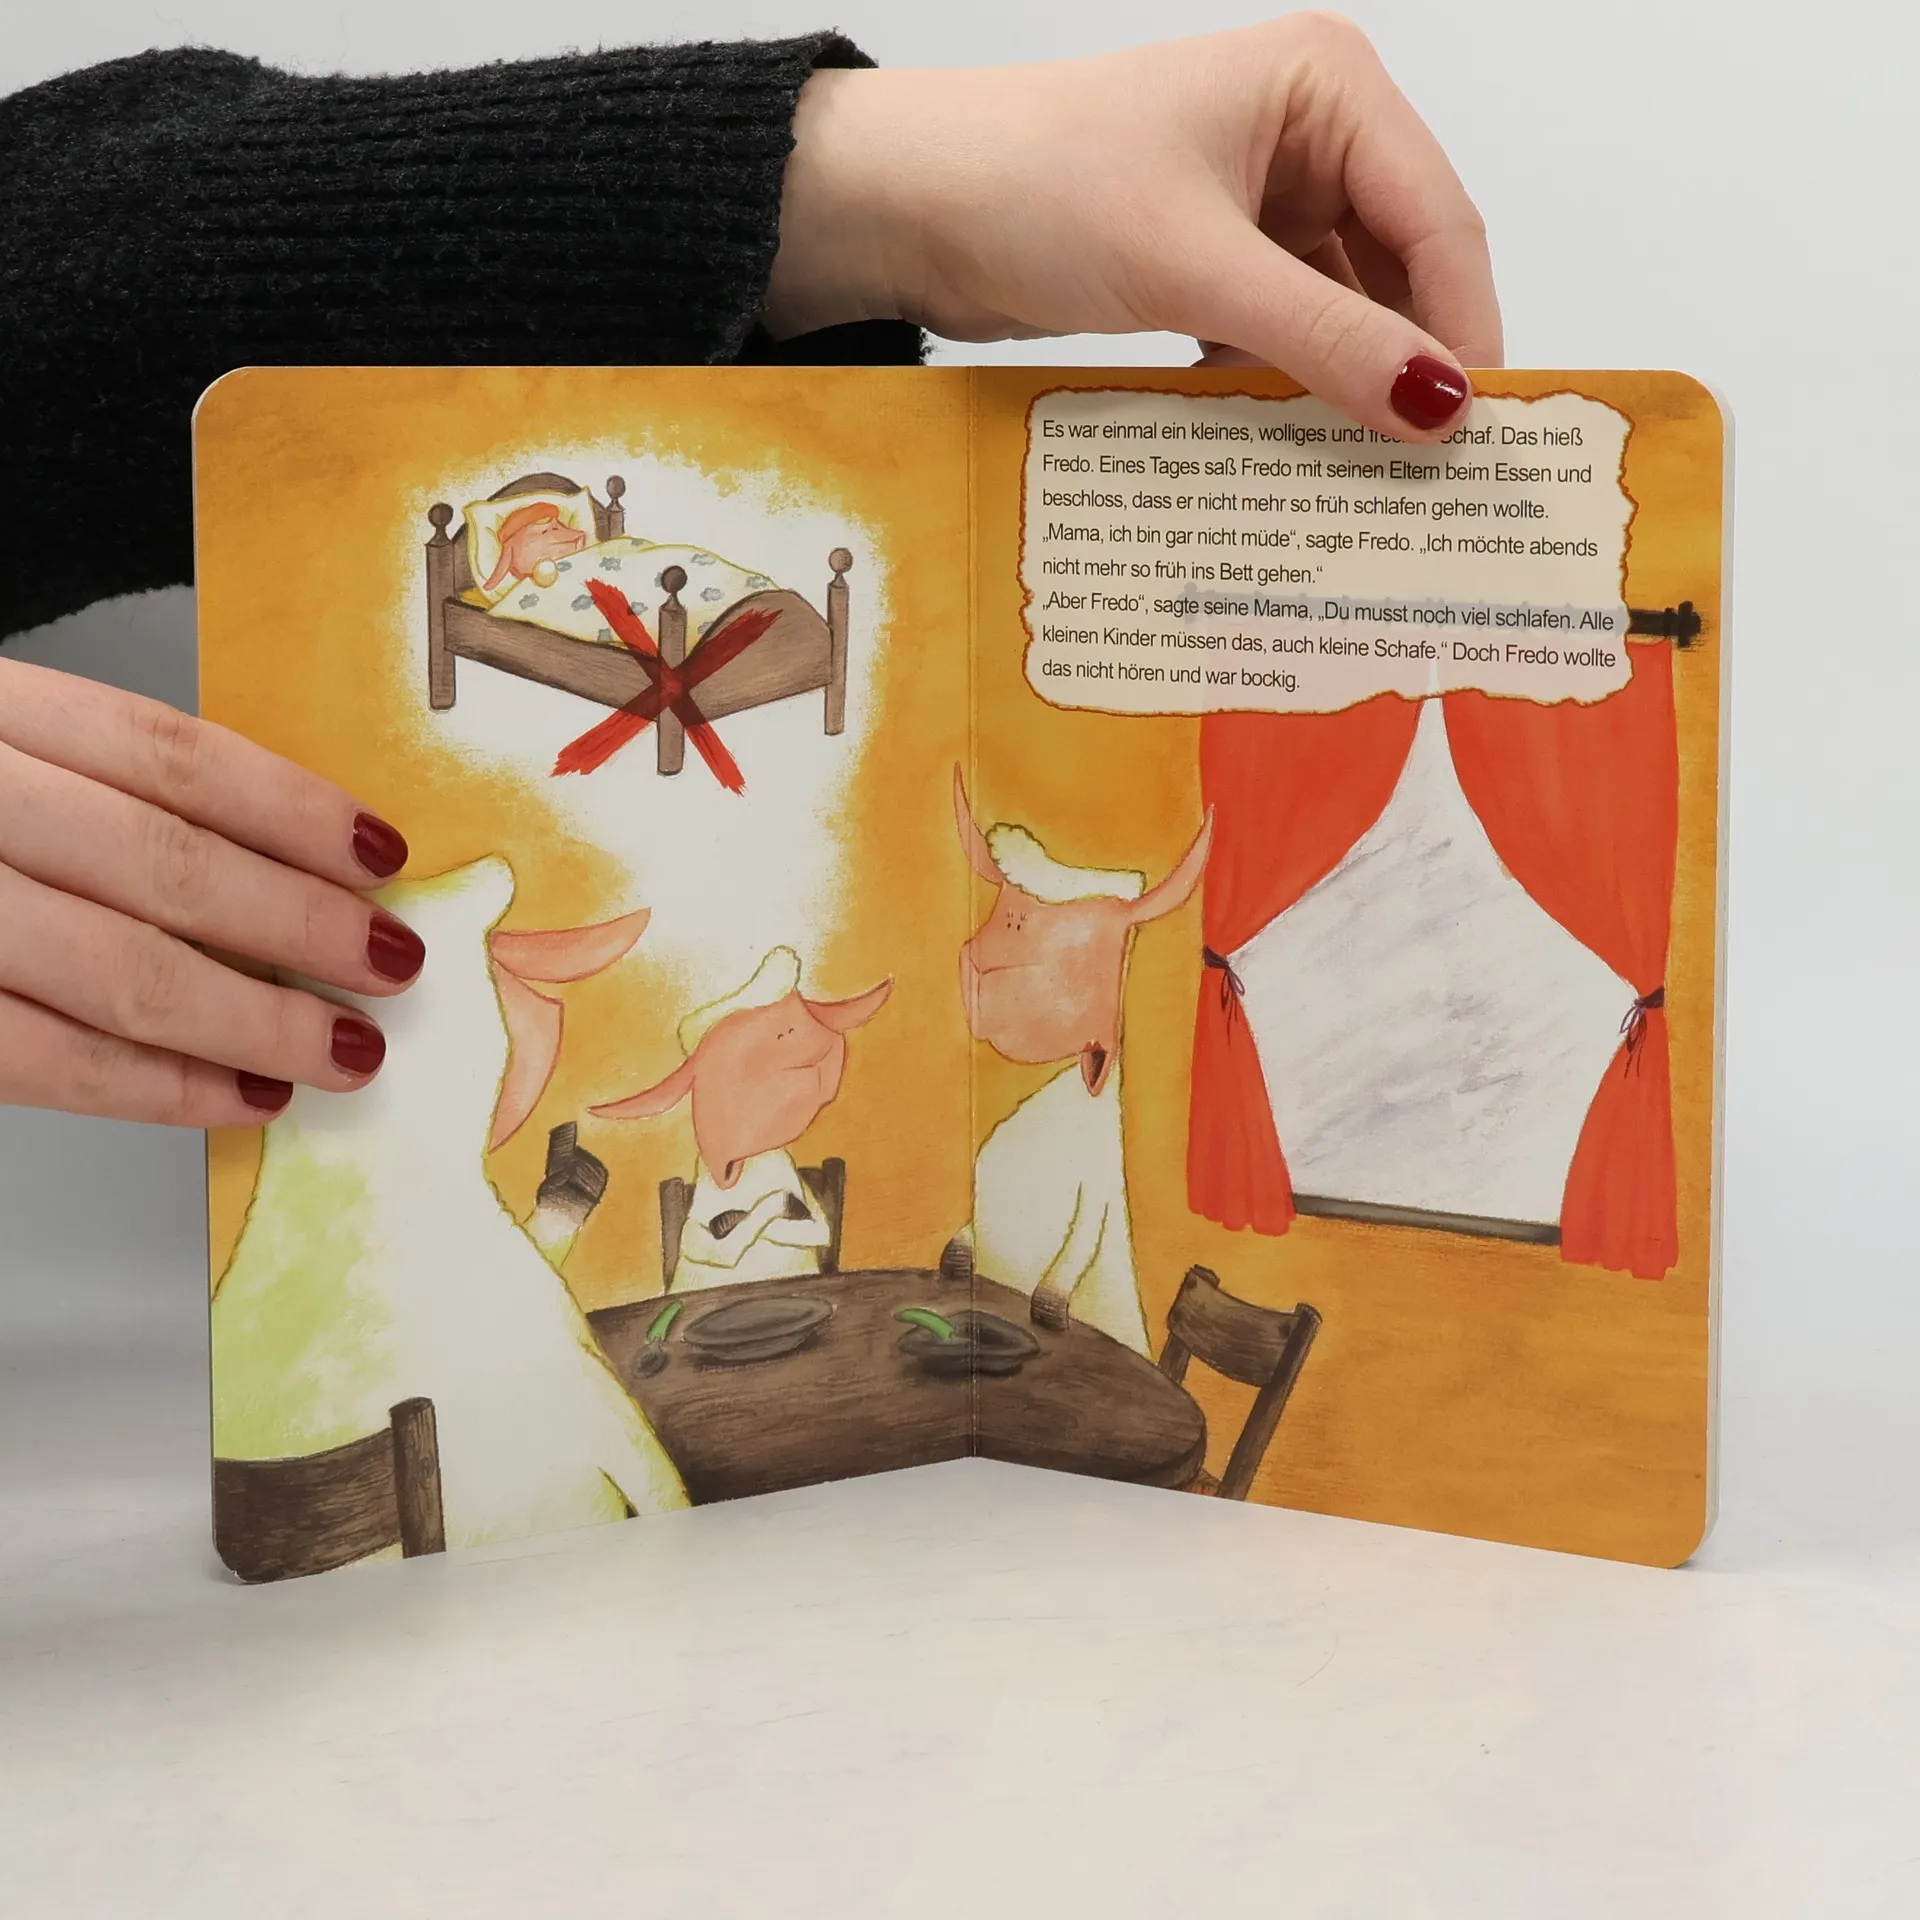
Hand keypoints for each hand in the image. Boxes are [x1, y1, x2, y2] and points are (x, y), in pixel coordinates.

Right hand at [0, 660, 424, 1126]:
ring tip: (342, 1051)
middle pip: (161, 863)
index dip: (291, 807)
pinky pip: (40, 1057)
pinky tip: (236, 1096)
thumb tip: (277, 863)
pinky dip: (155, 1087)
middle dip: (296, 924)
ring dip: (250, 1022)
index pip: (167, 753)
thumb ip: (97, 795)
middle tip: (391, 965)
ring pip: (114, 970)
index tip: (381, 853)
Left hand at [767, 13, 1499, 437]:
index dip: (1464, 329)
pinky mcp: (1214, 259)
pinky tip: (1287, 450)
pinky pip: (1283, 334)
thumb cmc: (1034, 186)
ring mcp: (1261, 201)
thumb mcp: (1194, 266)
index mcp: (1328, 88)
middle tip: (1431, 477)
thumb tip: (1439, 408)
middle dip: (1408, 365)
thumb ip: (1322, 337)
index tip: (1477, 434)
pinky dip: (1285, 387)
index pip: (1438, 220)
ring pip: (1341, 312)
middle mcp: (1309, 136)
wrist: (909, 207)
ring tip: (1366, 481)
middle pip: (1400, 270)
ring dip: (1344, 387)